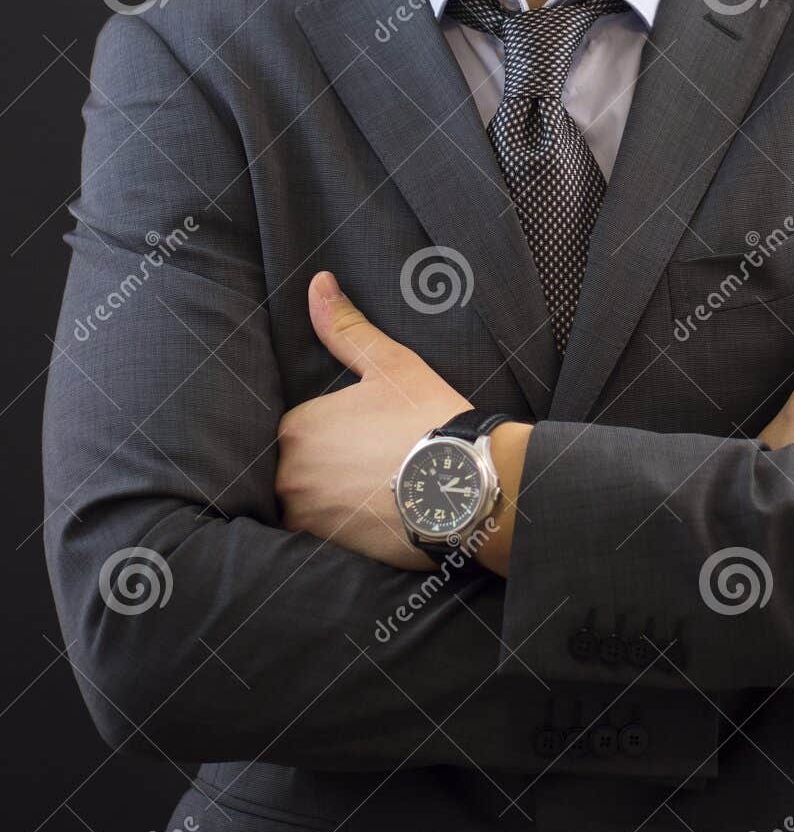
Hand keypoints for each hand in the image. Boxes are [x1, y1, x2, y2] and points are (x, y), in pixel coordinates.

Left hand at [275, 271, 471, 567]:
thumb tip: (318, 282)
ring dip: (331, 500)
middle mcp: (288, 473)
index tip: (363, 436)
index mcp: (297, 426)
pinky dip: (341, 529)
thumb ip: (345, 328)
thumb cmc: (428, 418)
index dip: (330, 431)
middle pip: (296, 468)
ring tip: (373, 494)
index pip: (296, 430)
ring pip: (306, 503)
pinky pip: (321, 536)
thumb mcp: (390, 365)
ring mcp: (306, 515)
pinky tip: (373, 520)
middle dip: (326, 467)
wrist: (465, 485)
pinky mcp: (327, 549)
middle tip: (372, 465)